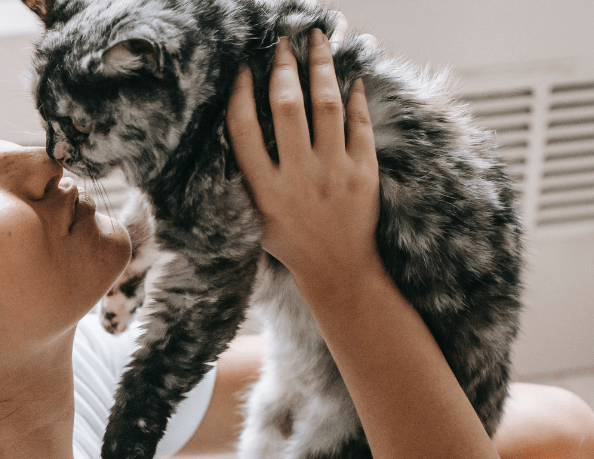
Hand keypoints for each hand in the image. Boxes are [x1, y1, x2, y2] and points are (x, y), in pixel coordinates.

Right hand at [226, 27, 380, 289]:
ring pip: (326, 106)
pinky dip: (355, 98)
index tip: (243, 68)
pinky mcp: (364, 173)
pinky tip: (352, 78)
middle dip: (283, 68)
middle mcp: (297, 177)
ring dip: (321, 68)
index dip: (241, 93)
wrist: (339, 270)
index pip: (244, 128)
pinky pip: (360, 124)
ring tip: (318, 42)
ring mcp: (334, 173)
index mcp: (264, 189)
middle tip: (282, 43)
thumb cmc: (291, 242)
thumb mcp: (255, 217)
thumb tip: (240, 128)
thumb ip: (248, 177)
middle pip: (285, 107)